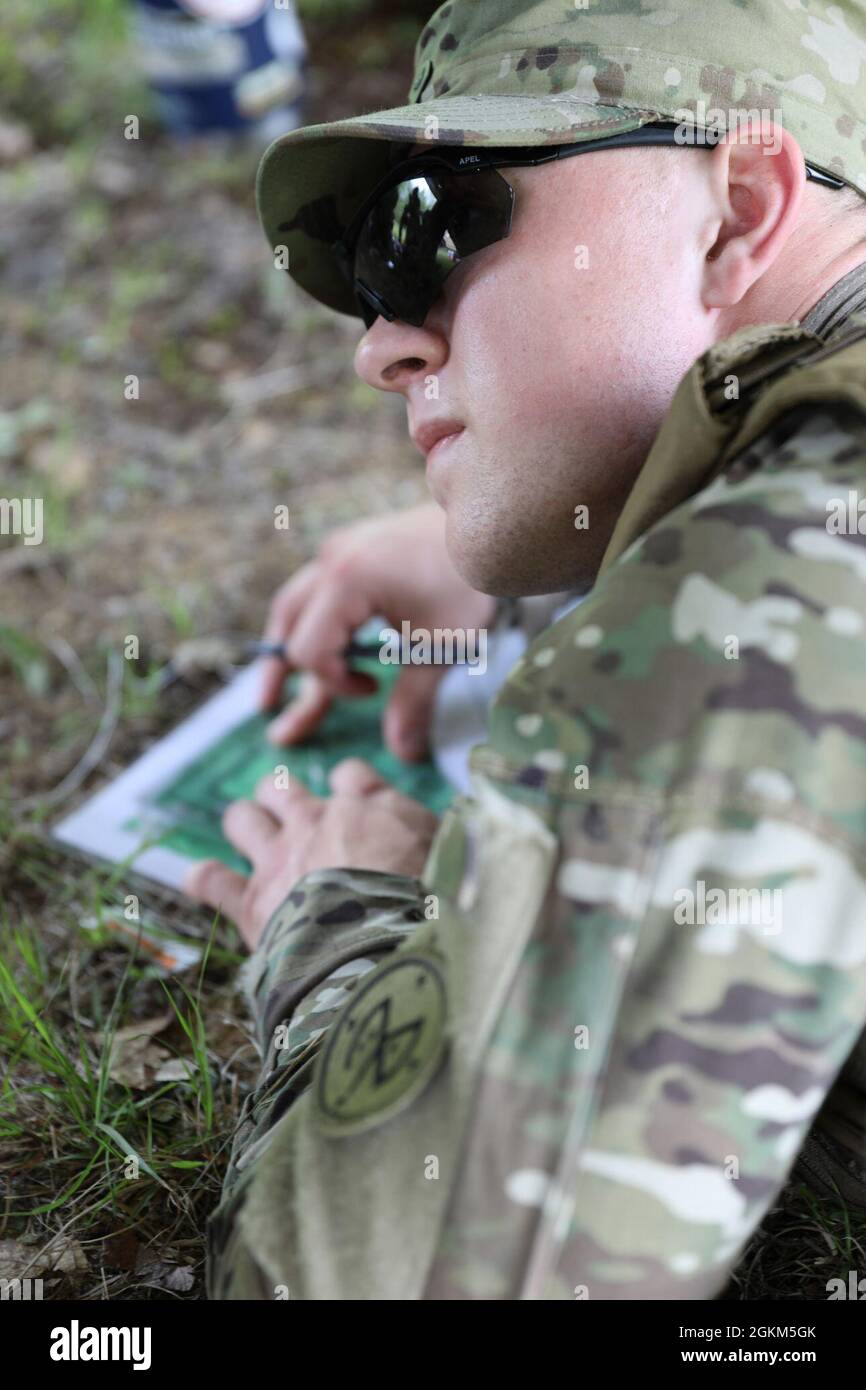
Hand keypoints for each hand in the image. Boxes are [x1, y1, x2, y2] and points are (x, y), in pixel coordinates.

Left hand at [183, 758, 438, 950]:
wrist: (387, 954)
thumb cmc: (434, 907)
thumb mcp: (457, 861)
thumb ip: (449, 839)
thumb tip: (467, 830)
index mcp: (370, 808)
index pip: (351, 775)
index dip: (350, 789)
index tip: (355, 806)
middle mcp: (318, 822)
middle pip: (281, 787)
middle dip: (282, 798)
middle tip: (294, 822)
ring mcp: (279, 860)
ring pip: (241, 819)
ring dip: (245, 826)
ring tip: (253, 841)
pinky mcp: (251, 903)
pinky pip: (210, 880)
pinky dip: (204, 879)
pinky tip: (203, 881)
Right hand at [259, 504, 495, 760]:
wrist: (491, 525)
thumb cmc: (468, 583)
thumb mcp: (441, 648)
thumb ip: (413, 700)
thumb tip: (402, 755)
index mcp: (345, 582)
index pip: (308, 649)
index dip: (334, 682)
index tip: (374, 689)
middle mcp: (332, 560)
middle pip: (287, 622)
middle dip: (280, 670)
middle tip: (268, 708)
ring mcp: (340, 549)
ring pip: (296, 603)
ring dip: (290, 642)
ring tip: (277, 682)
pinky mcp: (355, 547)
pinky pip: (319, 588)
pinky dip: (315, 620)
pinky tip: (324, 643)